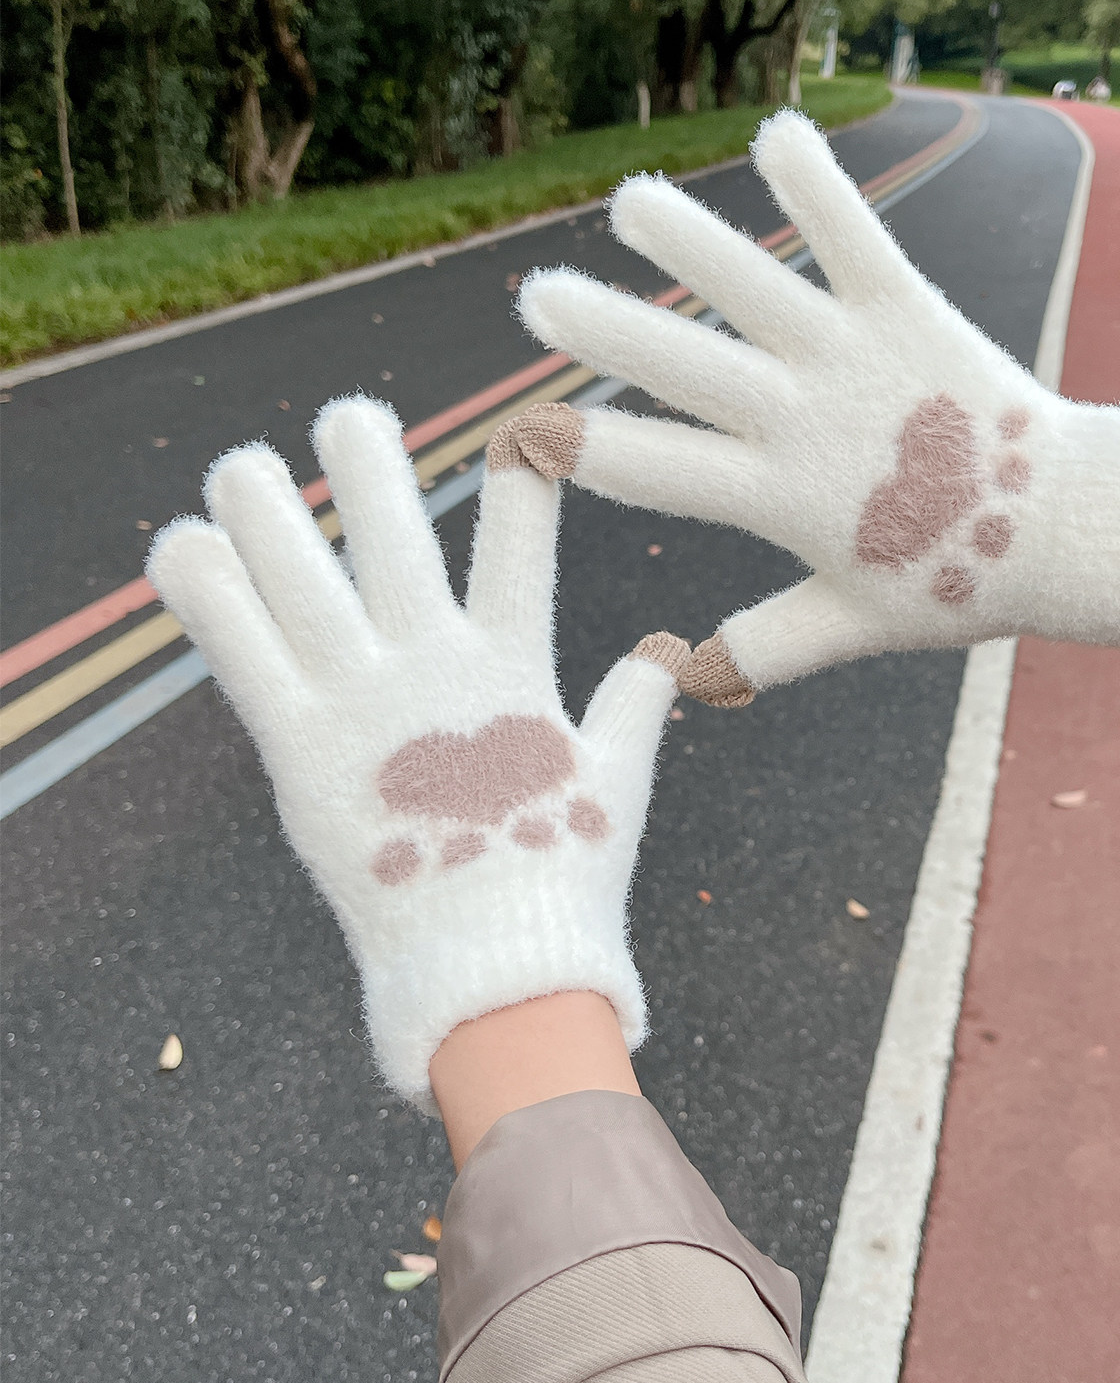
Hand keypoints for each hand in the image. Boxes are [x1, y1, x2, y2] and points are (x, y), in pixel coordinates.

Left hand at [147, 396, 686, 1107]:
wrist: (495, 968)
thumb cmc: (565, 880)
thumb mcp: (620, 780)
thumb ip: (636, 704)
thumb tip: (673, 651)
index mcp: (514, 671)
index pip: (520, 544)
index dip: (521, 474)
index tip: (520, 419)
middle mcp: (434, 668)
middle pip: (393, 534)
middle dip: (370, 462)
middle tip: (348, 414)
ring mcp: (361, 703)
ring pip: (301, 573)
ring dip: (267, 507)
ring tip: (242, 461)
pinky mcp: (297, 749)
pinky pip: (241, 650)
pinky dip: (209, 591)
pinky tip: (183, 540)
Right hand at [511, 110, 1119, 705]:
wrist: (1072, 528)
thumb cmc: (958, 581)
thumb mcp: (855, 625)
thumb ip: (768, 646)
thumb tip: (685, 674)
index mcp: (786, 499)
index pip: (664, 474)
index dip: (586, 453)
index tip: (520, 436)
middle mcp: (810, 421)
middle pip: (690, 370)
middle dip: (609, 333)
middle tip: (537, 299)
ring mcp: (858, 361)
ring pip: (758, 292)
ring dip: (691, 243)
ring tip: (629, 200)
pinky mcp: (911, 313)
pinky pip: (856, 241)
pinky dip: (817, 187)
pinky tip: (773, 132)